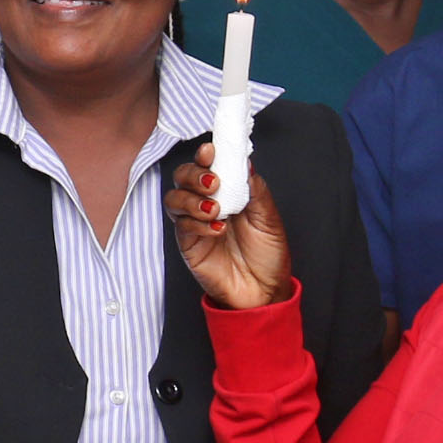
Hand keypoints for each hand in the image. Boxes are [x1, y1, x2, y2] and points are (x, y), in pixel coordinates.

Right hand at [171, 151, 291, 310]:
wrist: (264, 291)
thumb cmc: (268, 255)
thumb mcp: (269, 218)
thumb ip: (254, 190)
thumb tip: (244, 163)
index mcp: (228, 192)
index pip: (209, 165)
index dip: (206, 155)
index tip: (210, 151)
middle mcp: (207, 202)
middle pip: (183, 176)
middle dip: (193, 174)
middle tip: (212, 182)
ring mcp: (195, 223)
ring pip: (174, 198)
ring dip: (191, 199)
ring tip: (214, 210)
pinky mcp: (188, 243)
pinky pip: (181, 226)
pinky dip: (197, 223)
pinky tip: (217, 230)